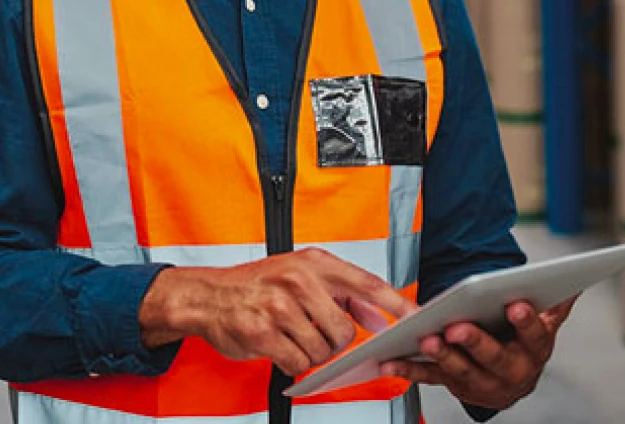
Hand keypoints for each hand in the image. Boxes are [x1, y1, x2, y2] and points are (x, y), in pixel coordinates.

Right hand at [139, 247, 417, 376]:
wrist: (208, 295)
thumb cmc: (257, 285)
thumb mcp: (301, 275)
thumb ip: (343, 293)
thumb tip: (377, 315)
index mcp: (313, 262)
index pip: (366, 282)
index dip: (395, 303)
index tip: (416, 317)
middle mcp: (298, 280)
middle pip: (343, 329)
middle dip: (334, 341)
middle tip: (316, 333)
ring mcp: (279, 305)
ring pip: (321, 350)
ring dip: (310, 353)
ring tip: (292, 337)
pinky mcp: (262, 332)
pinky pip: (297, 362)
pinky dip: (292, 362)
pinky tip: (280, 347)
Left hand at [378, 297, 576, 410]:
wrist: (510, 384)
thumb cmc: (523, 345)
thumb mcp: (543, 327)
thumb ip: (555, 305)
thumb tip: (575, 283)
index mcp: (534, 352)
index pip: (534, 336)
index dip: (526, 322)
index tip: (516, 304)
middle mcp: (511, 372)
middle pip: (494, 358)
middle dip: (476, 343)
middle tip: (458, 327)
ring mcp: (481, 382)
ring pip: (461, 370)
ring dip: (442, 355)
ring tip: (426, 338)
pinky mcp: (454, 386)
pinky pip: (431, 378)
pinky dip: (410, 370)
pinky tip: (392, 361)